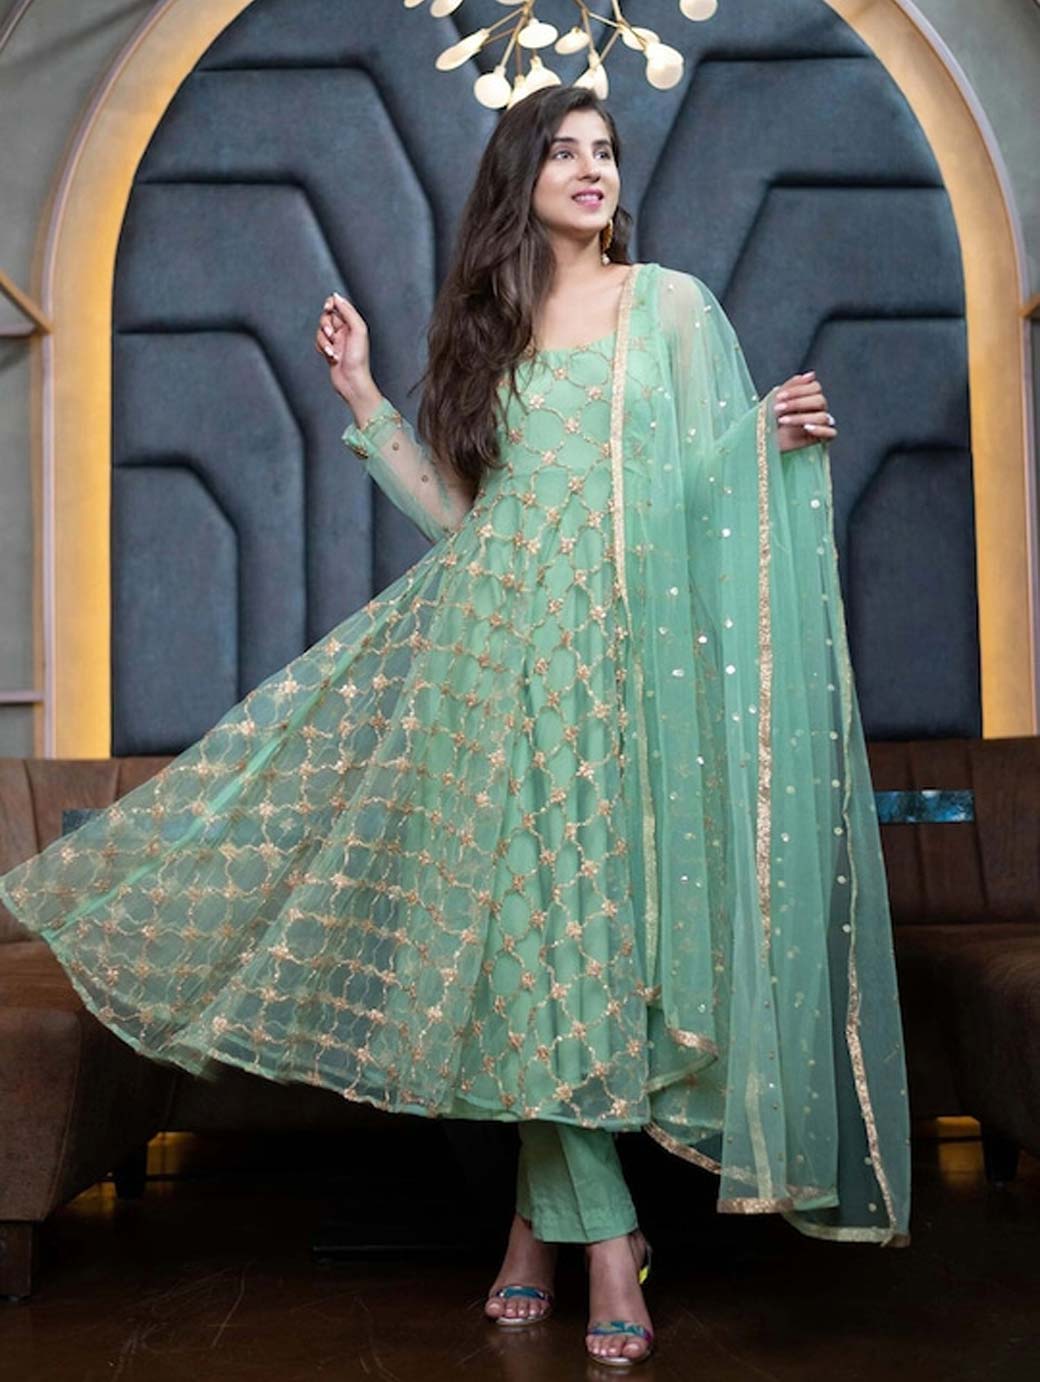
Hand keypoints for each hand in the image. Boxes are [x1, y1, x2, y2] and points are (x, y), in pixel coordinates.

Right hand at [313, 291, 376, 406]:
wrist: (353, 382)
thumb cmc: (359, 359)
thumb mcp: (358, 330)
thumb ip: (347, 311)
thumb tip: (336, 296)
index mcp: (353, 323)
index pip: (338, 305)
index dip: (330, 304)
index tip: (327, 308)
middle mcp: (344, 331)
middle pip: (326, 317)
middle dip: (325, 325)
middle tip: (332, 334)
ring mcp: (336, 342)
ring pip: (320, 331)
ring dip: (324, 341)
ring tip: (333, 352)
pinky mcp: (328, 352)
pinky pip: (318, 343)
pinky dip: (322, 349)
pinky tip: (331, 358)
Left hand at [771, 371, 837, 453]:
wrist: (761, 440)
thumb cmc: (768, 418)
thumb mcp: (776, 398)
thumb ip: (793, 385)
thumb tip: (811, 374)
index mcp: (809, 397)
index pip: (815, 388)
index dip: (799, 390)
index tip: (779, 396)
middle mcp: (817, 409)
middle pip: (820, 401)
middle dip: (798, 403)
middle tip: (778, 408)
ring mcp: (819, 424)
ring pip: (822, 417)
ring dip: (801, 418)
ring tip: (783, 421)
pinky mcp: (821, 439)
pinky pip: (831, 433)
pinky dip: (820, 430)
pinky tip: (806, 428)